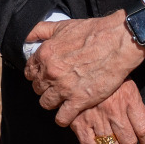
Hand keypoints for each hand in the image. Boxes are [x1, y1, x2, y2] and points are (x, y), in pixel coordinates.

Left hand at [25, 10, 143, 126]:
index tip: (44, 76)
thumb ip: (40, 30)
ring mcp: (64, 88)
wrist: (117, 42)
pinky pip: (62, 118)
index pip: (29, 72)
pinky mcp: (79, 100)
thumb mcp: (61, 25)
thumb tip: (27, 37)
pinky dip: (63, 118)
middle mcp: (51, 72)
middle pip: (37, 89)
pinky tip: (68, 113)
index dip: (37, 75)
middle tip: (56, 86)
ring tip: (61, 99)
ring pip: (46, 104)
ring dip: (52, 102)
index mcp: (45, 54)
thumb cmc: (92, 32)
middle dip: (45, 88)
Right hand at [70, 80, 144, 143]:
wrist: (80, 68)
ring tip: (110, 139)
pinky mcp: (78, 123)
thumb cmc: (108, 79)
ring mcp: (95, 117)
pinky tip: (97, 143)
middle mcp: (113, 110)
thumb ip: (141, 110)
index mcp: (128, 99)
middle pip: (128, 142)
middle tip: (126, 140)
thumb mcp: (128, 88)